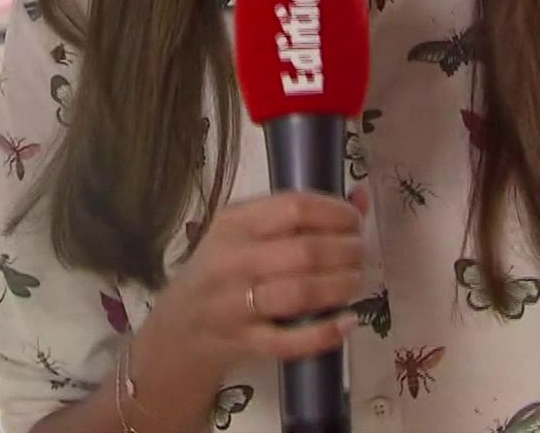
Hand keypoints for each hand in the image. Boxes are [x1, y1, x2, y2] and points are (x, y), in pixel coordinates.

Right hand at [145, 190, 366, 378]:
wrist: (178, 327)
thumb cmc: (221, 269)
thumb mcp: (247, 232)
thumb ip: (301, 214)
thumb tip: (361, 197)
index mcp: (234, 223)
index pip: (294, 208)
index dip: (336, 213)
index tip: (354, 221)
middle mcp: (233, 261)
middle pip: (305, 252)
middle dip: (347, 251)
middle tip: (360, 254)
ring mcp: (236, 304)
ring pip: (301, 293)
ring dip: (341, 286)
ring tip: (355, 280)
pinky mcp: (244, 342)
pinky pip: (290, 340)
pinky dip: (326, 332)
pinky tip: (348, 321)